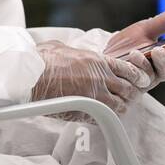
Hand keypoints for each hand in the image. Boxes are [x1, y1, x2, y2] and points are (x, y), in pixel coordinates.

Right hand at [32, 40, 149, 114]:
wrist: (29, 78)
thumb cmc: (41, 61)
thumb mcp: (61, 47)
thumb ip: (74, 51)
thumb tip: (70, 52)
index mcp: (98, 61)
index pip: (129, 70)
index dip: (135, 76)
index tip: (134, 80)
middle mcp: (101, 78)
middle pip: (129, 89)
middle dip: (129, 93)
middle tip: (125, 95)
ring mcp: (95, 96)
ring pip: (120, 106)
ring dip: (119, 107)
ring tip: (113, 107)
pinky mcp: (86, 111)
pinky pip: (105, 117)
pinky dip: (105, 117)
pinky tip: (100, 115)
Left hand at [105, 4, 164, 96]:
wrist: (100, 57)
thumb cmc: (125, 45)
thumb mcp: (144, 29)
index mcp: (163, 58)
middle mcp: (155, 72)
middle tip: (160, 50)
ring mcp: (142, 82)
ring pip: (150, 78)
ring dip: (144, 65)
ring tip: (135, 53)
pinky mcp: (127, 89)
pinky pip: (132, 85)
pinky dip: (129, 73)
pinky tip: (124, 63)